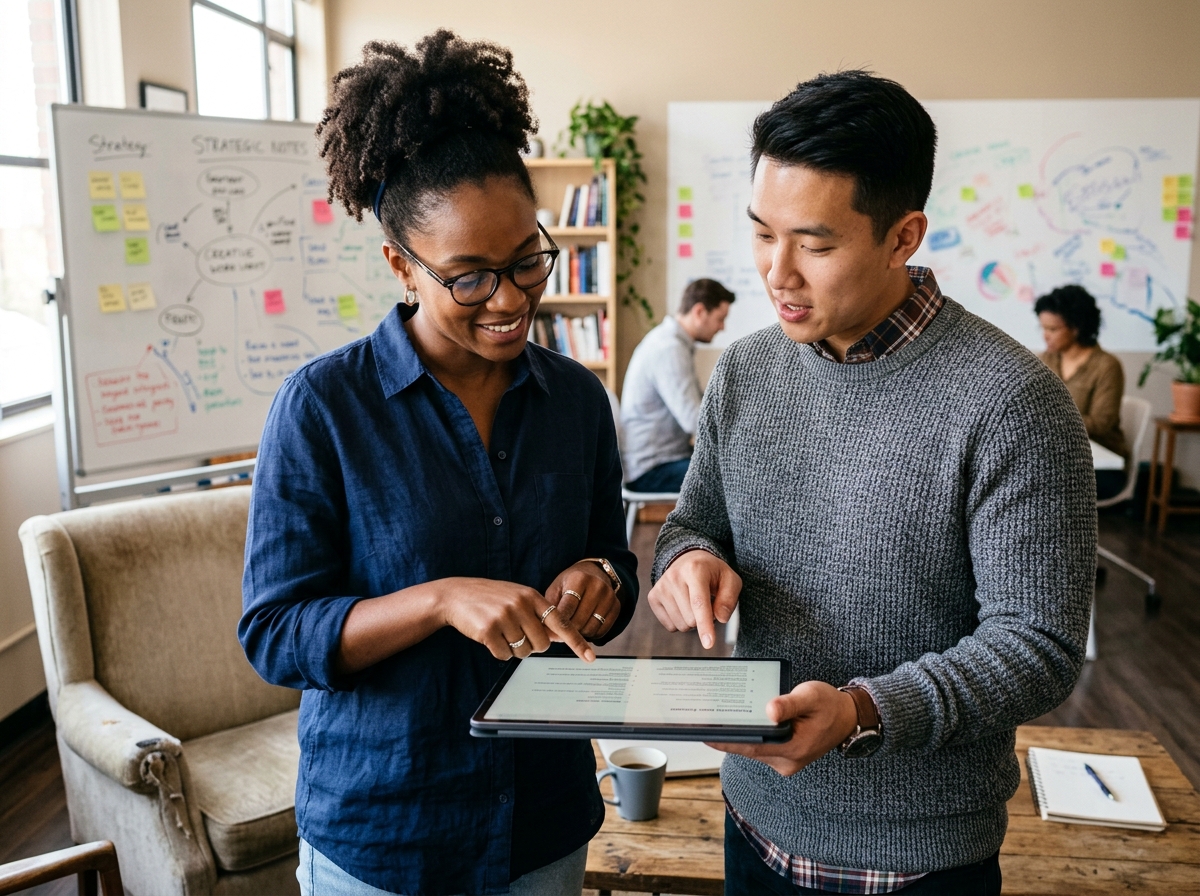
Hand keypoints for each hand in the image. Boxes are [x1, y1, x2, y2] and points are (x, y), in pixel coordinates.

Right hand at [438, 577, 594, 662]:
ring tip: (501, 632)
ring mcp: (504, 617)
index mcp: (532, 596)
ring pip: (523, 652)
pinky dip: (499, 651)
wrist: (456, 595)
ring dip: (514, 649)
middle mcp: (520, 605)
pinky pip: (504, 655)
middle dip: (532, 646)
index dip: (576, 641)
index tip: (590, 657)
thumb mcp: (518, 597)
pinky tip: (490, 637)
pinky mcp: (488, 630)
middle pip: (542, 644)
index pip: (561, 622)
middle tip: (517, 634)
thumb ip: (538, 613)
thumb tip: (559, 636)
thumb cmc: (491, 598)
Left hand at [546, 561, 620, 640]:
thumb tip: (548, 635)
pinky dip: (591, 634)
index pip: (568, 607)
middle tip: (562, 629)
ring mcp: (609, 596)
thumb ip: (551, 609)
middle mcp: (597, 586)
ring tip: (573, 626)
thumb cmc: (570, 583)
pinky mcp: (616, 606)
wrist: (594, 573)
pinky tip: (585, 626)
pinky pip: (602, 631)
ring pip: (590, 629)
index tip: (553, 631)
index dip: (559, 623)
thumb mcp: (556, 589)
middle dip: (568, 629)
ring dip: (580, 633)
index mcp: (579, 579)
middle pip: (579, 621)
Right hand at [647, 549, 740, 648]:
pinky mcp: (653, 597)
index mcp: (695, 569)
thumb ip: (729, 599)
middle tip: (706, 602)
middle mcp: (674, 576)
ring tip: (693, 602)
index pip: (699, 603)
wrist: (689, 560)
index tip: (708, 643)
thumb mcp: (730, 580)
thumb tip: (720, 619)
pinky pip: (670, 626)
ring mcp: (661, 587)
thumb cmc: (712, 573)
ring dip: (692, 621)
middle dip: (703, 618)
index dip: (705, 625)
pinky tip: (682, 606)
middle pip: (691, 619)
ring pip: (681, 625)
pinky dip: (680, 621)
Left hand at [707, 681, 857, 775]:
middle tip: (699, 724)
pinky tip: (733, 723)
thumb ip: (790, 703)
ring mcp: (784, 762)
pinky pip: (759, 748)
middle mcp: (787, 761)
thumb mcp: (811, 696)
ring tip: (710, 722)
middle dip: (725, 737)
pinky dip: (746, 736)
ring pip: (752, 750)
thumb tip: (770, 711)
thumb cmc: (829, 704)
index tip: (704, 734)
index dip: (727, 741)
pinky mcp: (783, 757)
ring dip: (734, 737)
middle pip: (748, 749)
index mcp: (794, 749)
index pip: (752, 746)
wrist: (848, 717)